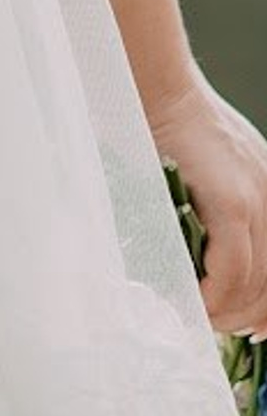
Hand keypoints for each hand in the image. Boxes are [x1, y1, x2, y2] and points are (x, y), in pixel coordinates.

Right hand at [153, 75, 266, 336]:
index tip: (251, 326)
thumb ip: (223, 207)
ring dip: (225, 311)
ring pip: (255, 285)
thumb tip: (207, 254)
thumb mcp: (215, 167)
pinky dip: (212, 295)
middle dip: (247, 316)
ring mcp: (257, 203)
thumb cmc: (170, 126)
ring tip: (199, 317)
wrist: (158, 88)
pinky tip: (194, 302)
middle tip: (217, 325)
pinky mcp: (232, 204)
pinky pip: (231, 270)